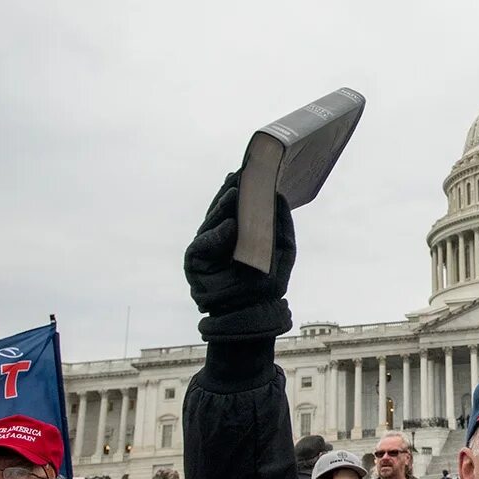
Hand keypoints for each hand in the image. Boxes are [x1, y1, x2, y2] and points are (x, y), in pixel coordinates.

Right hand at [184, 172, 296, 341]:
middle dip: (232, 189)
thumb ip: (281, 223)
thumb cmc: (267, 280)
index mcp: (238, 228)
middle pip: (222, 206)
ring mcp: (205, 247)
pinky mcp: (196, 262)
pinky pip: (205, 245)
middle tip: (243, 172)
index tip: (252, 166)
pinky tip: (230, 226)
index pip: (237, 202)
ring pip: (212, 221)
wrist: (254, 312)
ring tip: (236, 192)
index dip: (243, 185)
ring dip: (224, 206)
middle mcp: (219, 234)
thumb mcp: (283, 248)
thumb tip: (279, 195)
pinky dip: (217, 236)